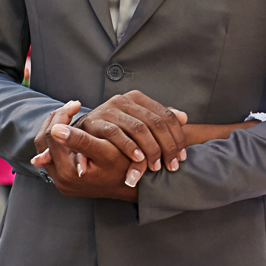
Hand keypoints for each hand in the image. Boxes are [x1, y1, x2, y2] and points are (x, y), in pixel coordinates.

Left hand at [31, 101, 136, 199]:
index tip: (77, 103)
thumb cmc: (125, 168)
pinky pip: (54, 154)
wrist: (133, 189)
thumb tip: (56, 129)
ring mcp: (61, 180)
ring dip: (55, 129)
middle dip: (55, 120)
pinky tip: (72, 130)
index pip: (53, 135)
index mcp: (67, 171)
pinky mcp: (65, 179)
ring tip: (69, 114)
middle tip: (70, 106)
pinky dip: (60, 139)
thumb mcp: (107, 152)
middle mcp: (59, 179)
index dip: (62, 115)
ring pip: (46, 148)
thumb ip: (82, 141)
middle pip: (44, 142)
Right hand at [71, 90, 188, 175]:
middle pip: (156, 123)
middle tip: (171, 165)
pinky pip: (116, 134)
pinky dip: (129, 147)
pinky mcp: (95, 121)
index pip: (166, 117)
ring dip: (150, 149)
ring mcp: (109, 109)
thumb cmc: (115, 131)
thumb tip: (184, 117)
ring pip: (139, 128)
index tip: (182, 157)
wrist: (81, 133)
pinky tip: (138, 159)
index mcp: (138, 99)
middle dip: (167, 146)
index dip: (177, 137)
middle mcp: (124, 100)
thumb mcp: (138, 123)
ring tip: (156, 166)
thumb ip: (159, 120)